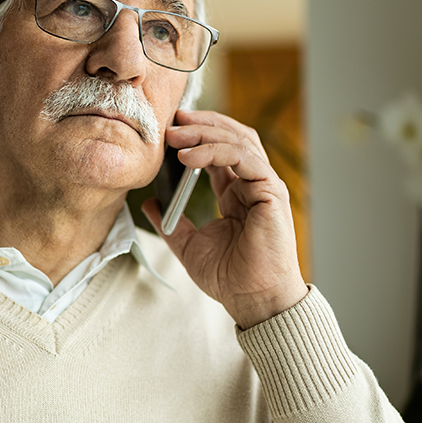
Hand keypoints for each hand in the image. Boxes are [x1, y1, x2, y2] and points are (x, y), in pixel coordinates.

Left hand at [141, 110, 307, 328]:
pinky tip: (189, 157)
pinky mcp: (272, 191)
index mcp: (237, 194)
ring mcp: (265, 186)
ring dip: (205, 132)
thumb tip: (150, 203)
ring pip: (239, 140)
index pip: (220, 149)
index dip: (197, 134)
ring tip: (175, 134)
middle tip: (170, 121)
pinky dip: (216, 151)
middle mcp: (253, 184)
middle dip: (201, 124)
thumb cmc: (230, 278)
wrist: (253, 301)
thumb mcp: (189, 245)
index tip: (168, 129)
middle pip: (232, 136)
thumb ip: (171, 223)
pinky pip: (244, 158)